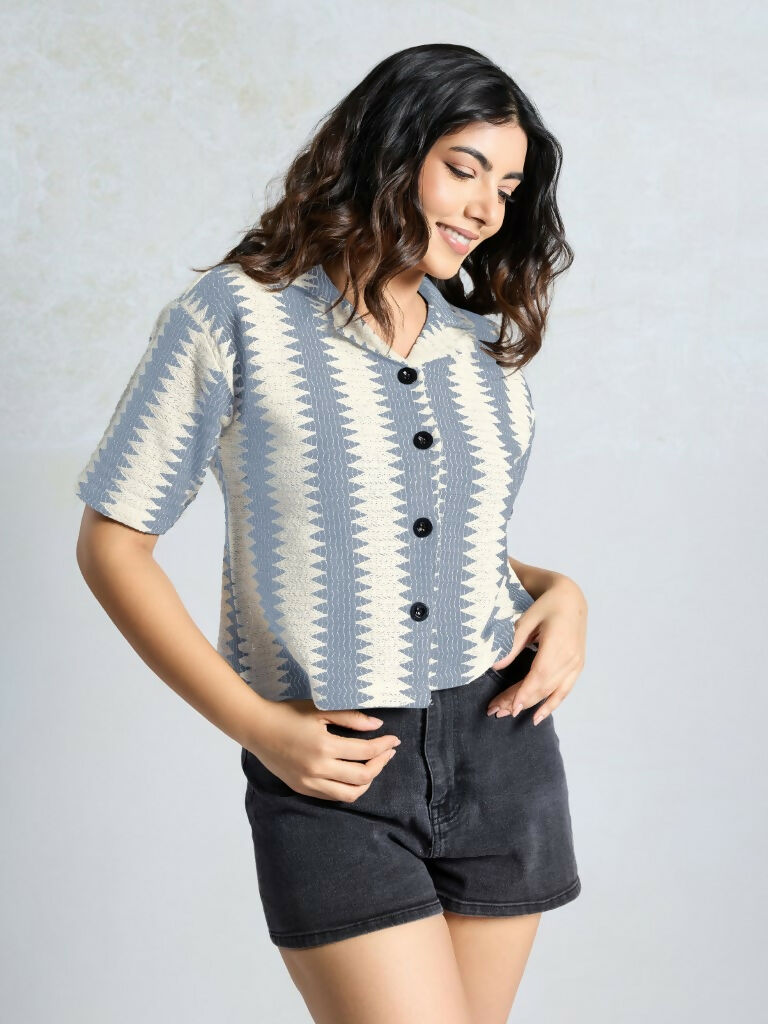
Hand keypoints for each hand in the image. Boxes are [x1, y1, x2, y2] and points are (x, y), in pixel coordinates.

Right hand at [246, 699, 400, 801]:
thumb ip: (350, 718)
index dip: (384, 746)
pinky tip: (354, 775)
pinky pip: (333, 796)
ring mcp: (310, 783)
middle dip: (381, 764)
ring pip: (350, 794)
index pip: (365, 752)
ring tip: (374, 765)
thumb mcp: (320, 710)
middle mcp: (318, 769)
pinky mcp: (303, 789)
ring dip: (367, 781)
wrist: (257, 729)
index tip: (395, 739)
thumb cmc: (288, 714)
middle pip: (363, 776)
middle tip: (388, 751)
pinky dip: (349, 788)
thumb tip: (378, 725)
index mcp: (324, 746)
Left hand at [487, 575, 586, 725]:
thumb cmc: (547, 605)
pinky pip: (564, 692)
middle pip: (542, 687)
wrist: (572, 599)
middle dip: (518, 701)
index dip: (524, 693)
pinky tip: (537, 717)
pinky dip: (550, 706)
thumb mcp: (527, 619)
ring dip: (529, 705)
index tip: (508, 707)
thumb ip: (512, 643)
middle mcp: (570, 658)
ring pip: (550, 692)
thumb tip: (495, 666)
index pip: (540, 675)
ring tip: (507, 713)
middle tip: (495, 710)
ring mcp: (576, 665)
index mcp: (558, 644)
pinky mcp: (577, 668)